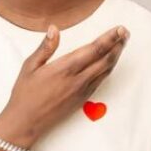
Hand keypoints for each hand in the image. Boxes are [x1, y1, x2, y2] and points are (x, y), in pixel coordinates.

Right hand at [0, 25, 129, 144]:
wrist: (26, 122)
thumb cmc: (25, 93)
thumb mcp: (30, 66)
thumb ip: (46, 47)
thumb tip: (54, 28)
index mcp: (65, 68)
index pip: (94, 50)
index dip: (109, 38)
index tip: (119, 29)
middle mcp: (78, 79)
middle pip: (105, 59)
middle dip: (118, 44)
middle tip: (125, 32)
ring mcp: (82, 91)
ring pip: (106, 70)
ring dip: (116, 56)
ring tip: (121, 43)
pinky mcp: (82, 99)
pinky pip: (100, 80)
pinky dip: (108, 68)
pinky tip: (109, 62)